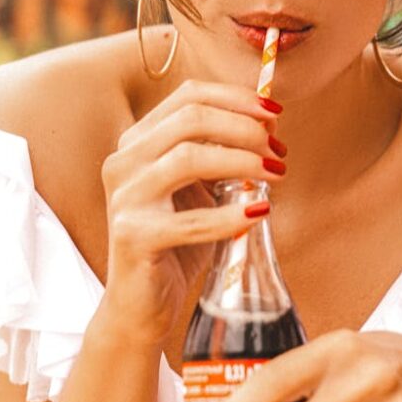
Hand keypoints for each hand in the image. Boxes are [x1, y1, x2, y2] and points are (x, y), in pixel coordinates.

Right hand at [98, 79, 285, 347]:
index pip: (189, 96)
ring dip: (243, 161)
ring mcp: (125, 198)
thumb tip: (269, 128)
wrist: (140, 306)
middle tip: (277, 151)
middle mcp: (123, 161)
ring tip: (275, 175)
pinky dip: (232, 214)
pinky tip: (259, 211)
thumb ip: (222, 155)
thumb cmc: (176, 242)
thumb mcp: (200, 189)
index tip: (275, 113)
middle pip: (191, 119)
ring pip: (189, 157)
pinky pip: (192, 220)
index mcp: (137, 141)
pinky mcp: (132, 236)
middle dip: (245, 128)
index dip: (237, 98)